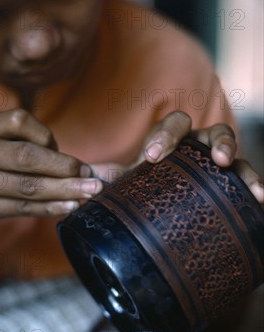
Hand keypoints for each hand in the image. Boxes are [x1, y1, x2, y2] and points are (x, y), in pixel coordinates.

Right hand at [0, 109, 101, 233]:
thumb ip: (37, 146)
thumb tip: (97, 167)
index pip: (21, 121)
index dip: (47, 136)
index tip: (62, 152)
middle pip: (26, 156)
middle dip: (64, 167)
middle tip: (93, 177)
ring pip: (27, 186)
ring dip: (64, 190)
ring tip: (90, 192)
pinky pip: (21, 207)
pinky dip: (49, 207)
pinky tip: (69, 206)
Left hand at [91, 111, 263, 202]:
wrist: (164, 206)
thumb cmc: (146, 189)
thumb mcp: (130, 184)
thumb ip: (112, 180)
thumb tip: (84, 184)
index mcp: (172, 141)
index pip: (172, 125)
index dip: (164, 136)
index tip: (152, 157)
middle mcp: (197, 146)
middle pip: (210, 130)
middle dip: (215, 141)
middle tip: (215, 159)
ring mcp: (215, 162)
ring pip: (232, 150)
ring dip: (238, 159)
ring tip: (242, 177)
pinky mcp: (229, 182)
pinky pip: (245, 177)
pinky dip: (253, 184)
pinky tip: (259, 197)